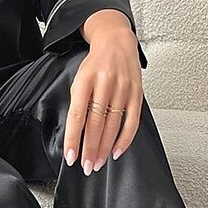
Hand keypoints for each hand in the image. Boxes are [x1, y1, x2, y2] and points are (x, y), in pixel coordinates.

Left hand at [63, 10, 143, 174]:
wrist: (116, 41)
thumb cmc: (95, 64)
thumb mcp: (79, 78)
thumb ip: (78, 103)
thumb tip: (75, 133)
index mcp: (85, 80)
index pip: (77, 115)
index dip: (73, 138)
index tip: (71, 157)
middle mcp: (105, 84)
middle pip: (96, 123)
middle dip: (90, 149)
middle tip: (86, 166)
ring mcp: (123, 88)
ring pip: (113, 125)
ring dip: (105, 148)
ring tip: (98, 163)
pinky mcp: (137, 92)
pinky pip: (132, 121)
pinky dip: (125, 139)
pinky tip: (117, 152)